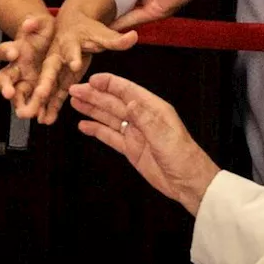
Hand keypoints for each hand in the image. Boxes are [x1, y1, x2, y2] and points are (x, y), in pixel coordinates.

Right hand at [0, 13, 55, 114]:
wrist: (55, 42)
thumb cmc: (44, 33)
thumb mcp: (41, 24)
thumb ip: (34, 22)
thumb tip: (29, 22)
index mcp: (15, 50)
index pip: (2, 52)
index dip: (5, 52)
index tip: (13, 54)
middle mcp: (16, 68)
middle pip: (4, 79)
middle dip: (5, 87)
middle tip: (9, 93)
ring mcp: (26, 81)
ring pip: (19, 95)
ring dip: (21, 104)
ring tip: (26, 113)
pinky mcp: (38, 91)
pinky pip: (37, 103)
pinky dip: (41, 111)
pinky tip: (46, 118)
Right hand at [25, 5, 137, 124]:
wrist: (71, 24)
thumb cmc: (86, 29)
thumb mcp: (101, 32)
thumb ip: (115, 39)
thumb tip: (133, 37)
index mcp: (70, 42)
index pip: (72, 49)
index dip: (73, 56)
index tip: (75, 64)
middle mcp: (58, 55)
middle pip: (50, 69)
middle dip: (44, 83)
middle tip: (41, 93)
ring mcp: (56, 68)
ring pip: (47, 85)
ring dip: (42, 100)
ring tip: (39, 115)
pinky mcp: (59, 78)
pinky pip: (54, 93)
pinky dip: (49, 106)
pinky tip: (46, 119)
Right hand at [70, 73, 219, 214]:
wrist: (189, 184)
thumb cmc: (183, 157)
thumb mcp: (165, 137)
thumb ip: (146, 119)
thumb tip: (129, 102)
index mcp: (153, 109)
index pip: (128, 91)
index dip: (110, 83)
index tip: (91, 80)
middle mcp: (142, 117)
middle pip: (114, 102)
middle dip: (94, 95)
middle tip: (74, 90)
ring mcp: (135, 133)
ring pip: (109, 117)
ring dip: (92, 109)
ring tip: (74, 102)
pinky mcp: (131, 149)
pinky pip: (110, 136)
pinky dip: (96, 130)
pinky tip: (83, 125)